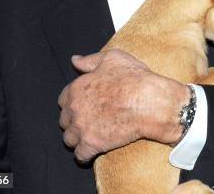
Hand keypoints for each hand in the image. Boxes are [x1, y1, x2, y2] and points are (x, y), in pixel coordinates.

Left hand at [58, 49, 189, 162]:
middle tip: (88, 121)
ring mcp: (81, 128)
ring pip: (69, 139)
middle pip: (65, 121)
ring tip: (90, 136)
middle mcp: (75, 109)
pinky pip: (80, 155)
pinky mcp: (91, 145)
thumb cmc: (134, 78)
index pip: (63, 100)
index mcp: (77, 88)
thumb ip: (90, 60)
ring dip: (78, 139)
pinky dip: (85, 154)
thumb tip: (74, 60)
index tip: (84, 106)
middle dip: (74, 121)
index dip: (74, 103)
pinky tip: (93, 150)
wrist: (150, 102)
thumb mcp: (112, 59)